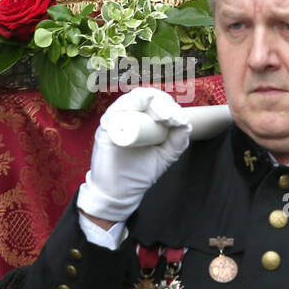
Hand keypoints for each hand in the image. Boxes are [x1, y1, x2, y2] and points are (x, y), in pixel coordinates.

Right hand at [77, 88, 191, 224]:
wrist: (118, 193)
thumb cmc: (139, 173)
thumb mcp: (165, 156)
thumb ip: (178, 140)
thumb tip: (183, 122)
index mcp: (144, 119)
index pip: (157, 101)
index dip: (168, 105)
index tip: (177, 122)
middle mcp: (129, 116)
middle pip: (144, 96)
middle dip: (160, 103)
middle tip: (169, 119)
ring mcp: (116, 121)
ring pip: (130, 100)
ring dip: (145, 103)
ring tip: (161, 118)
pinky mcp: (105, 130)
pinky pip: (113, 114)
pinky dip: (124, 111)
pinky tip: (137, 118)